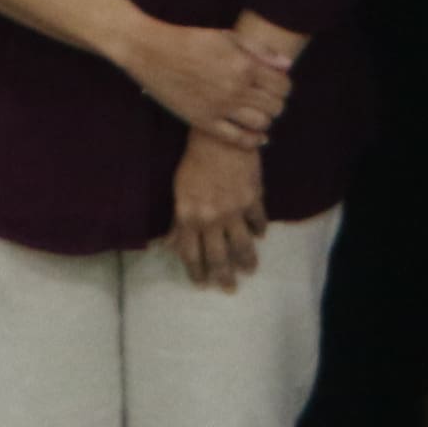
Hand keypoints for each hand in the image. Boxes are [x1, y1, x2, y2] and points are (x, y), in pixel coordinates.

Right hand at [123, 18, 293, 146]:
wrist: (152, 52)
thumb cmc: (190, 40)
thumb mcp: (227, 36)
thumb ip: (260, 50)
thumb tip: (287, 66)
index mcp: (243, 65)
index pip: (282, 85)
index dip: (285, 86)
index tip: (279, 85)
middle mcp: (235, 89)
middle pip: (275, 106)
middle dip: (278, 103)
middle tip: (270, 99)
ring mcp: (219, 108)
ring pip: (261, 123)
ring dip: (267, 119)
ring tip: (261, 113)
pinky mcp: (204, 121)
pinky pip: (237, 139)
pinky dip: (253, 140)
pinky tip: (257, 136)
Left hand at [168, 131, 269, 288]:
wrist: (219, 137)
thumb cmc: (194, 162)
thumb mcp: (179, 191)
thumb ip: (177, 221)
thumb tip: (167, 245)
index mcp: (190, 216)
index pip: (191, 254)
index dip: (196, 272)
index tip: (201, 284)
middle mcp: (212, 218)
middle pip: (219, 256)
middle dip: (224, 276)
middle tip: (229, 289)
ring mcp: (235, 209)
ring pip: (242, 245)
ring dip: (247, 261)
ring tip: (250, 270)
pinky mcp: (253, 197)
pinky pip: (258, 220)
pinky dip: (259, 230)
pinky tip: (260, 236)